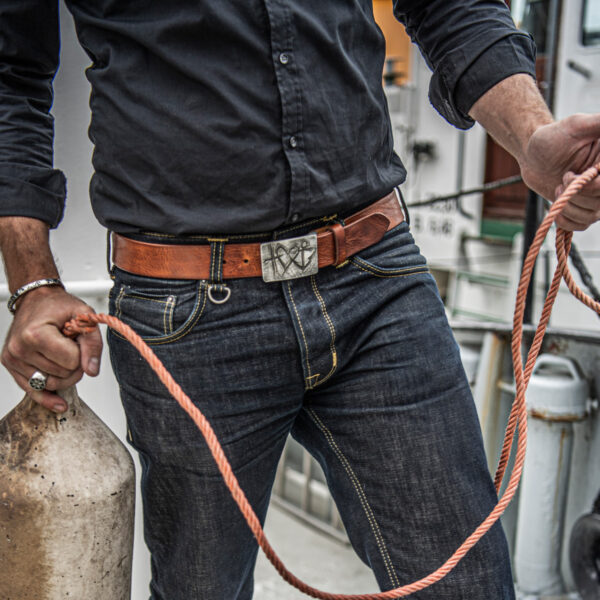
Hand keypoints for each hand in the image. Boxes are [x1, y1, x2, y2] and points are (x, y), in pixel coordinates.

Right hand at [1, 285, 102, 412]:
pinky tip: (59, 404)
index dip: (82, 353)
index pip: (71, 361)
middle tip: (71, 346)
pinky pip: (31, 391)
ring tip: (62, 354)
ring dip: (64, 375)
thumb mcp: (83, 315)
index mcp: (35, 334)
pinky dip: (47, 398)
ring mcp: (13, 359)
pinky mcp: (11, 366)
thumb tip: (92, 370)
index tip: (78, 340)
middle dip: (74, 364)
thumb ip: (92, 343)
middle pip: (61, 375)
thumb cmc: (57, 306)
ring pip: (50, 385)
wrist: (36, 300)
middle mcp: (20, 349)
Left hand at [520, 113, 599, 230]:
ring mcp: (597, 197)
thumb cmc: (552, 138)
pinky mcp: (583, 209)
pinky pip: (581, 225)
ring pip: (591, 215)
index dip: (592, 186)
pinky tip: (557, 205)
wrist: (533, 156)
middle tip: (563, 177)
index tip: (573, 174)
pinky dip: (566, 220)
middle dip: (577, 194)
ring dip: (568, 205)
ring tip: (559, 187)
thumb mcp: (576, 126)